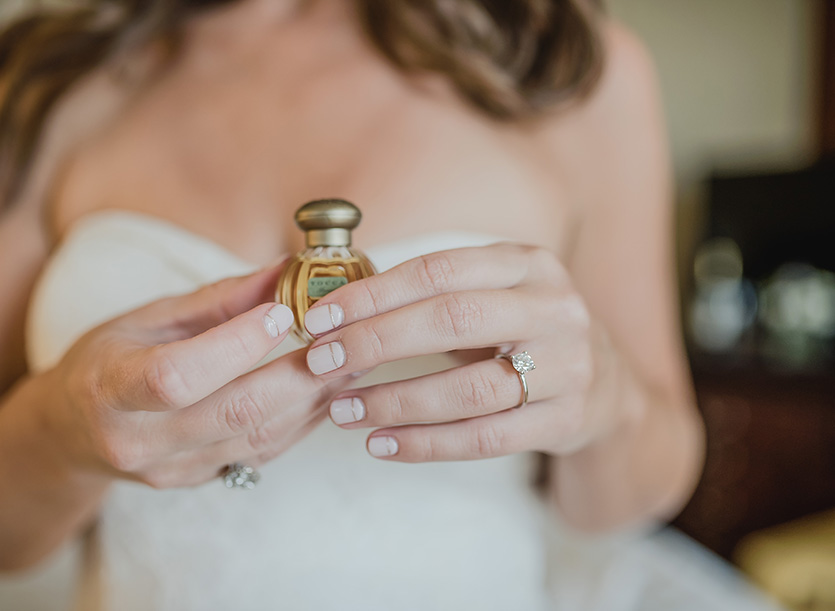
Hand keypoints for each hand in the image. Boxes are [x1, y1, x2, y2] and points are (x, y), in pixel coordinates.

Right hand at [41, 263, 352, 487]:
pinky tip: (327, 392)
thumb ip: (218, 299)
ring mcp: (171, 469)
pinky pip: (262, 452)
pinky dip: (301, 421)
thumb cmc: (107, 361)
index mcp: (111, 388)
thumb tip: (285, 270)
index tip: (283, 312)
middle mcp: (139, 440)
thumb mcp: (147, 317)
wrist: (73, 433)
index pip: (177, 375)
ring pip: (259, 437)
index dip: (236, 345)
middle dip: (299, 374)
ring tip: (350, 362)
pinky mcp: (200, 481)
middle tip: (343, 340)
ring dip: (313, 399)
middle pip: (234, 412)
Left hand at [302, 244, 615, 461]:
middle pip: (452, 321)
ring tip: (343, 410)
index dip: (373, 294)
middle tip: (321, 363)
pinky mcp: (565, 419)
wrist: (606, 388)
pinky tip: (382, 444)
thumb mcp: (497, 294)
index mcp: (528, 264)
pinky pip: (485, 438)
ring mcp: (566, 366)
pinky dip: (426, 444)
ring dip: (395, 401)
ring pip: (469, 389)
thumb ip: (434, 294)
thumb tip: (338, 308)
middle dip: (375, 341)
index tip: (319, 318)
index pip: (438, 271)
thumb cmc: (525, 333)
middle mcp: (554, 308)